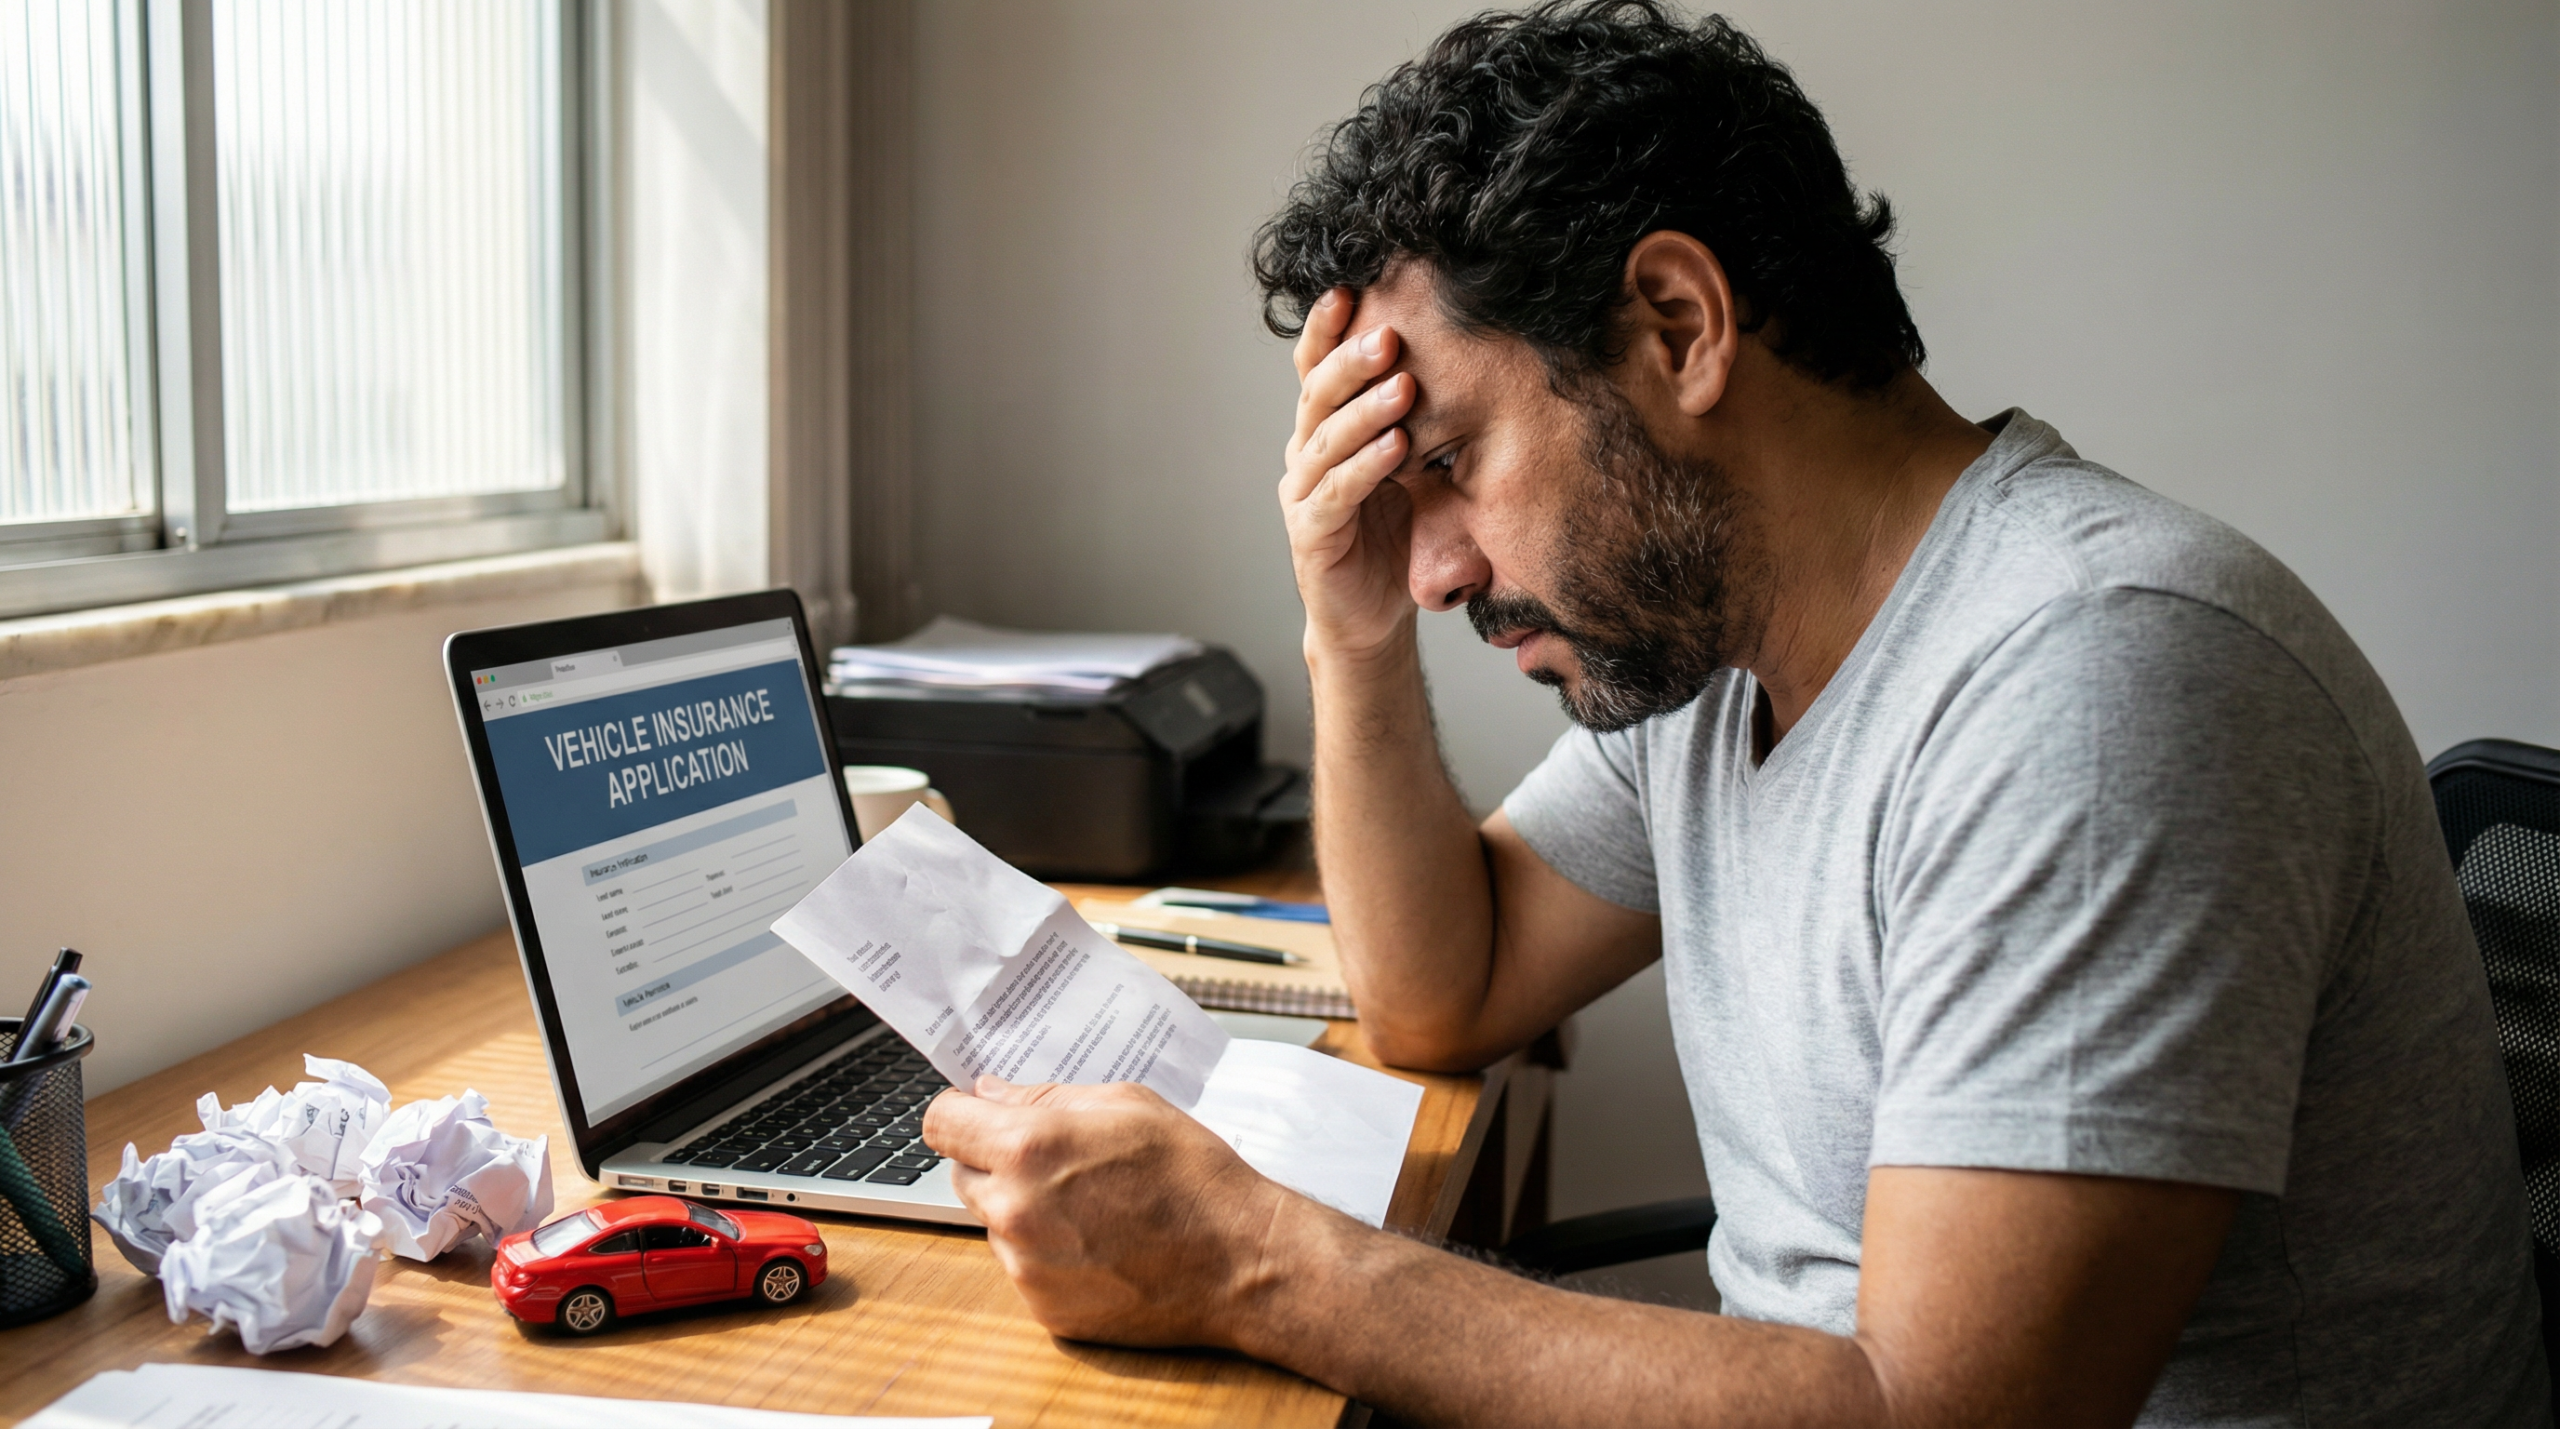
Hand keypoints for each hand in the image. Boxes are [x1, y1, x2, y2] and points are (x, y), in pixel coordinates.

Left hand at [922, 1077, 1293, 1346]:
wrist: (1240, 1260)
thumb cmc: (1192, 1175)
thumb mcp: (1127, 1105)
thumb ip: (1046, 1096)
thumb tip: (990, 1093)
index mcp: (1028, 1147)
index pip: (941, 1123)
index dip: (958, 1113)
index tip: (975, 1116)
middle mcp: (1014, 1210)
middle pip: (963, 1175)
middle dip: (996, 1162)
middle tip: (1058, 1162)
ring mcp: (1026, 1267)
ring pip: (995, 1224)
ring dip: (1023, 1211)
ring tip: (1093, 1207)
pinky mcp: (1044, 1309)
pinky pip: (1024, 1269)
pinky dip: (1048, 1256)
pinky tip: (1100, 1245)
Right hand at [1280, 288, 1419, 662]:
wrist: (1373, 617)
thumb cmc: (1395, 538)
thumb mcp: (1411, 471)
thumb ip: (1418, 423)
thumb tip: (1468, 360)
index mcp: (1324, 433)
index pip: (1316, 371)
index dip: (1326, 331)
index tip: (1351, 289)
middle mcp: (1305, 457)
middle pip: (1317, 396)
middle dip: (1352, 361)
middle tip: (1389, 334)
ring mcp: (1303, 496)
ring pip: (1326, 441)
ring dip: (1365, 410)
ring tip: (1402, 384)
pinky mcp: (1313, 535)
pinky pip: (1337, 493)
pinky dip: (1365, 466)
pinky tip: (1395, 445)